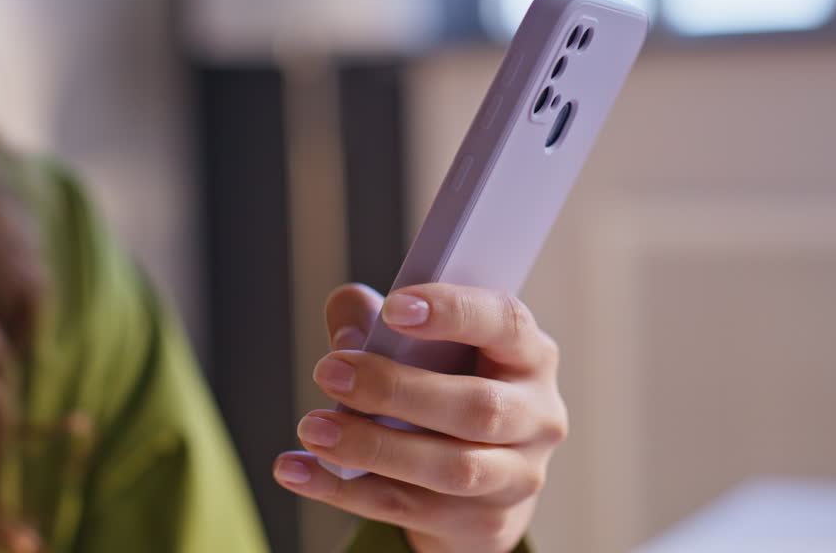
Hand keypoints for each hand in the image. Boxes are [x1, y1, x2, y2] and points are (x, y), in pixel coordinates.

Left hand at [271, 283, 567, 552]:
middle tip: (329, 372)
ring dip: (373, 447)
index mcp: (528, 355)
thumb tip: (346, 336)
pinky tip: (298, 470)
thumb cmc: (441, 384)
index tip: (395, 308)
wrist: (478, 477)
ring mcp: (517, 477)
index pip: (505, 323)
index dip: (454, 313)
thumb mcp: (414, 342)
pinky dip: (345, 490)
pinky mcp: (484, 526)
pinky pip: (409, 510)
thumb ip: (372, 317)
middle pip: (478, 407)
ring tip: (311, 428)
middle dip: (396, 389)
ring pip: (452, 468)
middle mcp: (537, 416)